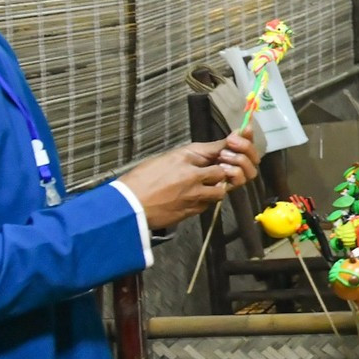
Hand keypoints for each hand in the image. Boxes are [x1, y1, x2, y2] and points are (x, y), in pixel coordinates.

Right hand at [119, 138, 253, 230]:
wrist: (126, 206)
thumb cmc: (139, 181)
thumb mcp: (162, 160)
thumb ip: (187, 157)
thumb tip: (206, 155)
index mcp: (184, 157)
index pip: (218, 148)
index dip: (228, 149)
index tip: (232, 149)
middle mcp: (193, 174)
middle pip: (223, 171)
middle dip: (221, 173)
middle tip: (212, 175)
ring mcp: (194, 194)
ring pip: (220, 191)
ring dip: (215, 189)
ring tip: (200, 188)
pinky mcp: (192, 210)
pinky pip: (207, 205)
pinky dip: (204, 202)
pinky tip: (191, 199)